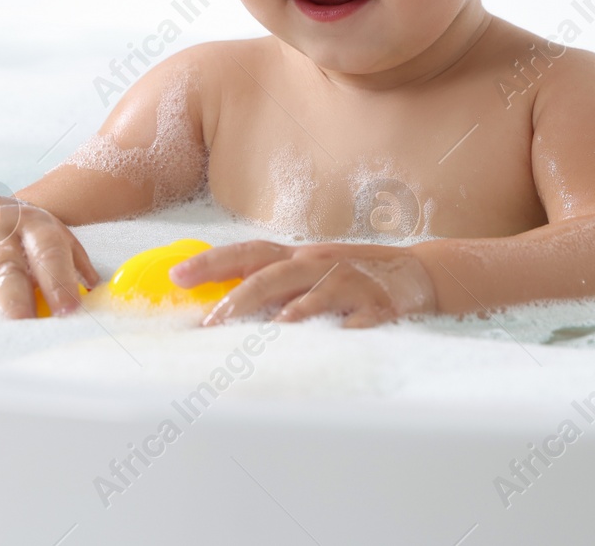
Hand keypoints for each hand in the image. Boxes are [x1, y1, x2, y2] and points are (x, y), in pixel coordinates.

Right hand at [0, 196, 99, 318]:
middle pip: (7, 265)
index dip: (58, 282)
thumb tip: (95, 294)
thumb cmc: (28, 237)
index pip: (49, 252)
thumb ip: (76, 265)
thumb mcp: (56, 238)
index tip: (67, 311)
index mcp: (34, 225)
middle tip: (23, 323)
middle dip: (14, 296)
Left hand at [169, 240, 437, 327]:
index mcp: (297, 257)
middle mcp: (318, 264)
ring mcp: (349, 283)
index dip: (211, 262)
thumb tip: (220, 306)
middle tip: (212, 324)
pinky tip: (333, 342)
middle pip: (273, 276)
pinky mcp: (380, 305)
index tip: (177, 276)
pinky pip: (361, 319)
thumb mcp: (309, 273)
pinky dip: (347, 330)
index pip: (248, 253)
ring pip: (315, 295)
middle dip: (239, 299)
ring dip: (291, 313)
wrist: (417, 274)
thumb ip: (272, 286)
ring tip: (268, 333)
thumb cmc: (351, 277)